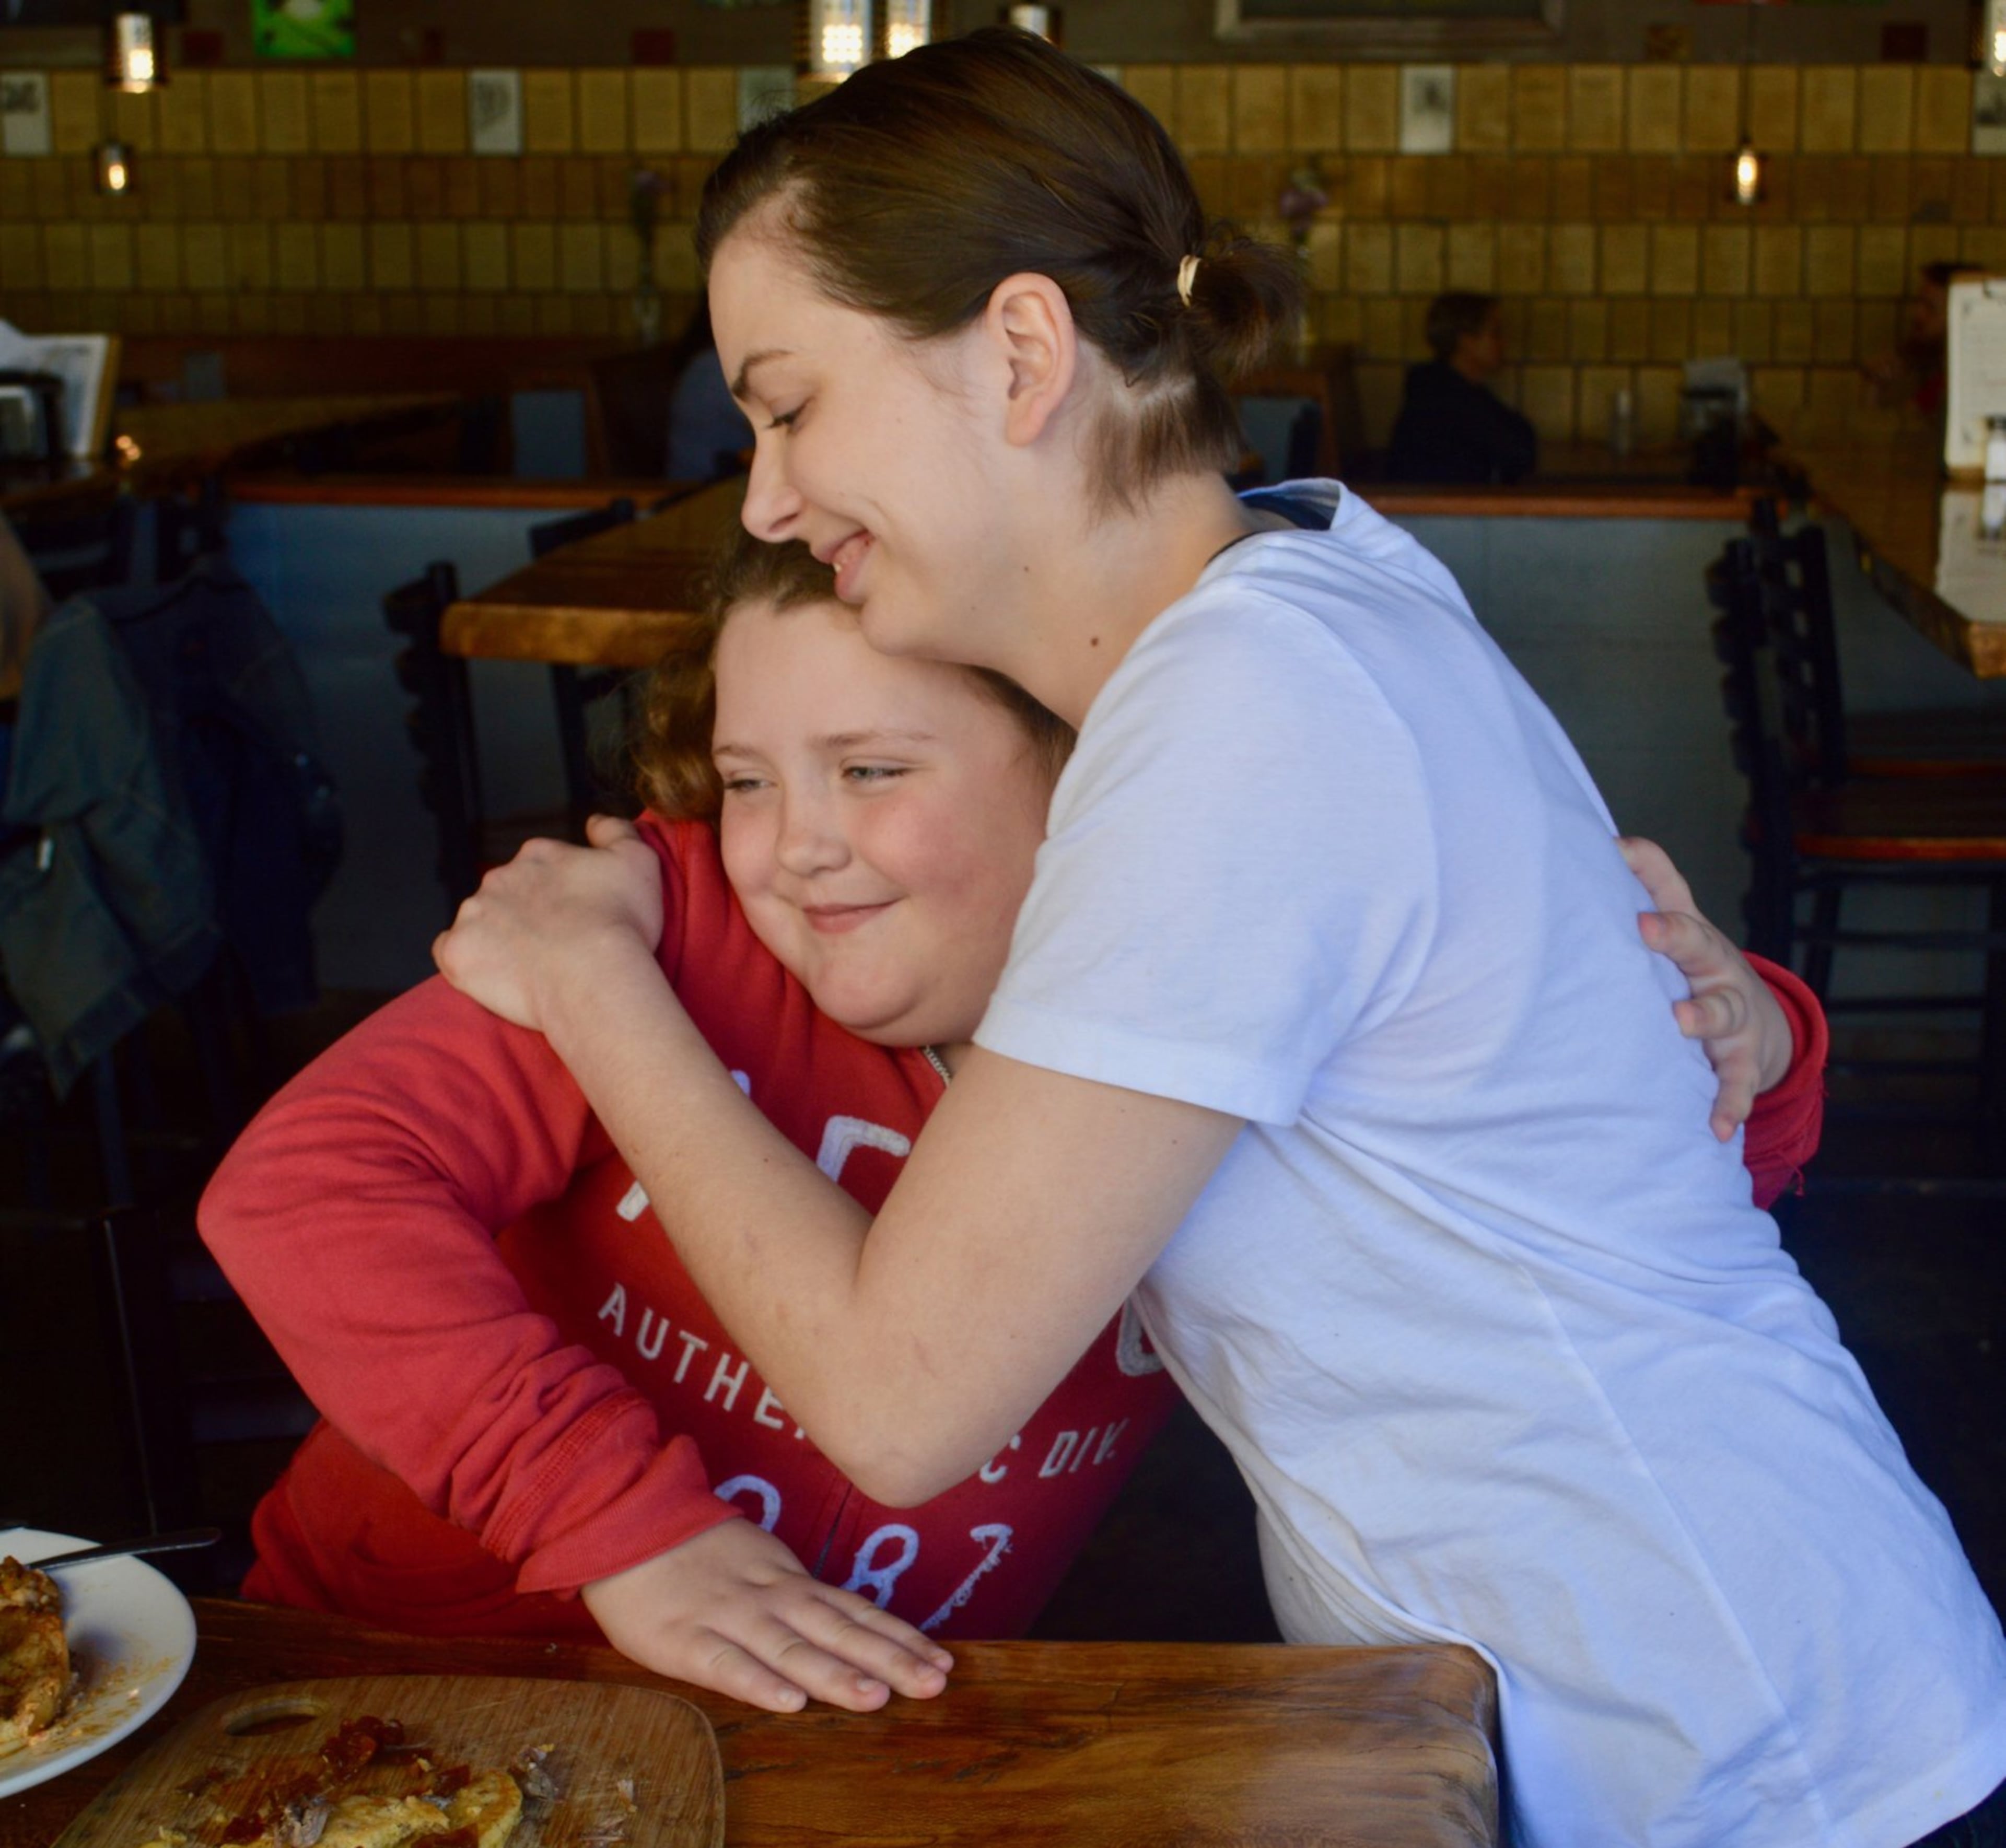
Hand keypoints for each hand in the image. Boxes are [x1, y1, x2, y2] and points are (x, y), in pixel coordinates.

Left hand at [433, 816, 664, 1032]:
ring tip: (531, 965)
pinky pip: (451, 951)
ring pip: (479, 921)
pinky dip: (467, 959)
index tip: (578, 916)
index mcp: (538, 854)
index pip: (540, 866)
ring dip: (498, 937)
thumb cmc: (622, 922)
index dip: (560, 893)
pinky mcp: (458, 953)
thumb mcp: (639, 861)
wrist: (594, 976)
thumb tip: (594, 821)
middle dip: (526, 913)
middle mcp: (499, 877)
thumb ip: (616, 831)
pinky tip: (493, 972)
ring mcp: (474, 915)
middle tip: (557, 944)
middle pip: (508, 893)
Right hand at [580, 1518, 953, 1713]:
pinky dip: (758, 1683)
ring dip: (835, 1674)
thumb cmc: (696, 1552)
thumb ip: (798, 1596)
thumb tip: (849, 1625)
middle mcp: (770, 1598)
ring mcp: (729, 1619)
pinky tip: (789, 1703)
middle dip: (889, 1659)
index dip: (899, 1637)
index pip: (855, 1613)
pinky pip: (726, 1666)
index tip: (943, 1661)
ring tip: (876, 1698)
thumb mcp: (759, 1562)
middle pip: (837, 1632)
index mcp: (789, 1582)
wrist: (626, 1523)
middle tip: (935, 1684)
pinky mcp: (685, 1641)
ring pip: (791, 1650)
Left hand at [1621, 836, 1793, 1141]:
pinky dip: (1728, 1105)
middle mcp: (1717, 971)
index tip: (1621, 866)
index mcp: (1695, 939)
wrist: (1763, 1025)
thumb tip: (1611, 839)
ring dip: (1702, 1016)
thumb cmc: (1700, 967)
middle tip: (1646, 929)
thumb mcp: (1683, 923)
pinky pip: (1737, 1085)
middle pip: (1700, 947)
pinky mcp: (1742, 1063)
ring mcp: (1734, 1018)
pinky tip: (1716, 1127)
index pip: (1677, 903)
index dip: (1655, 887)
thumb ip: (1652, 881)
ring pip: (1722, 1014)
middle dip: (1675, 936)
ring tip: (1681, 1021)